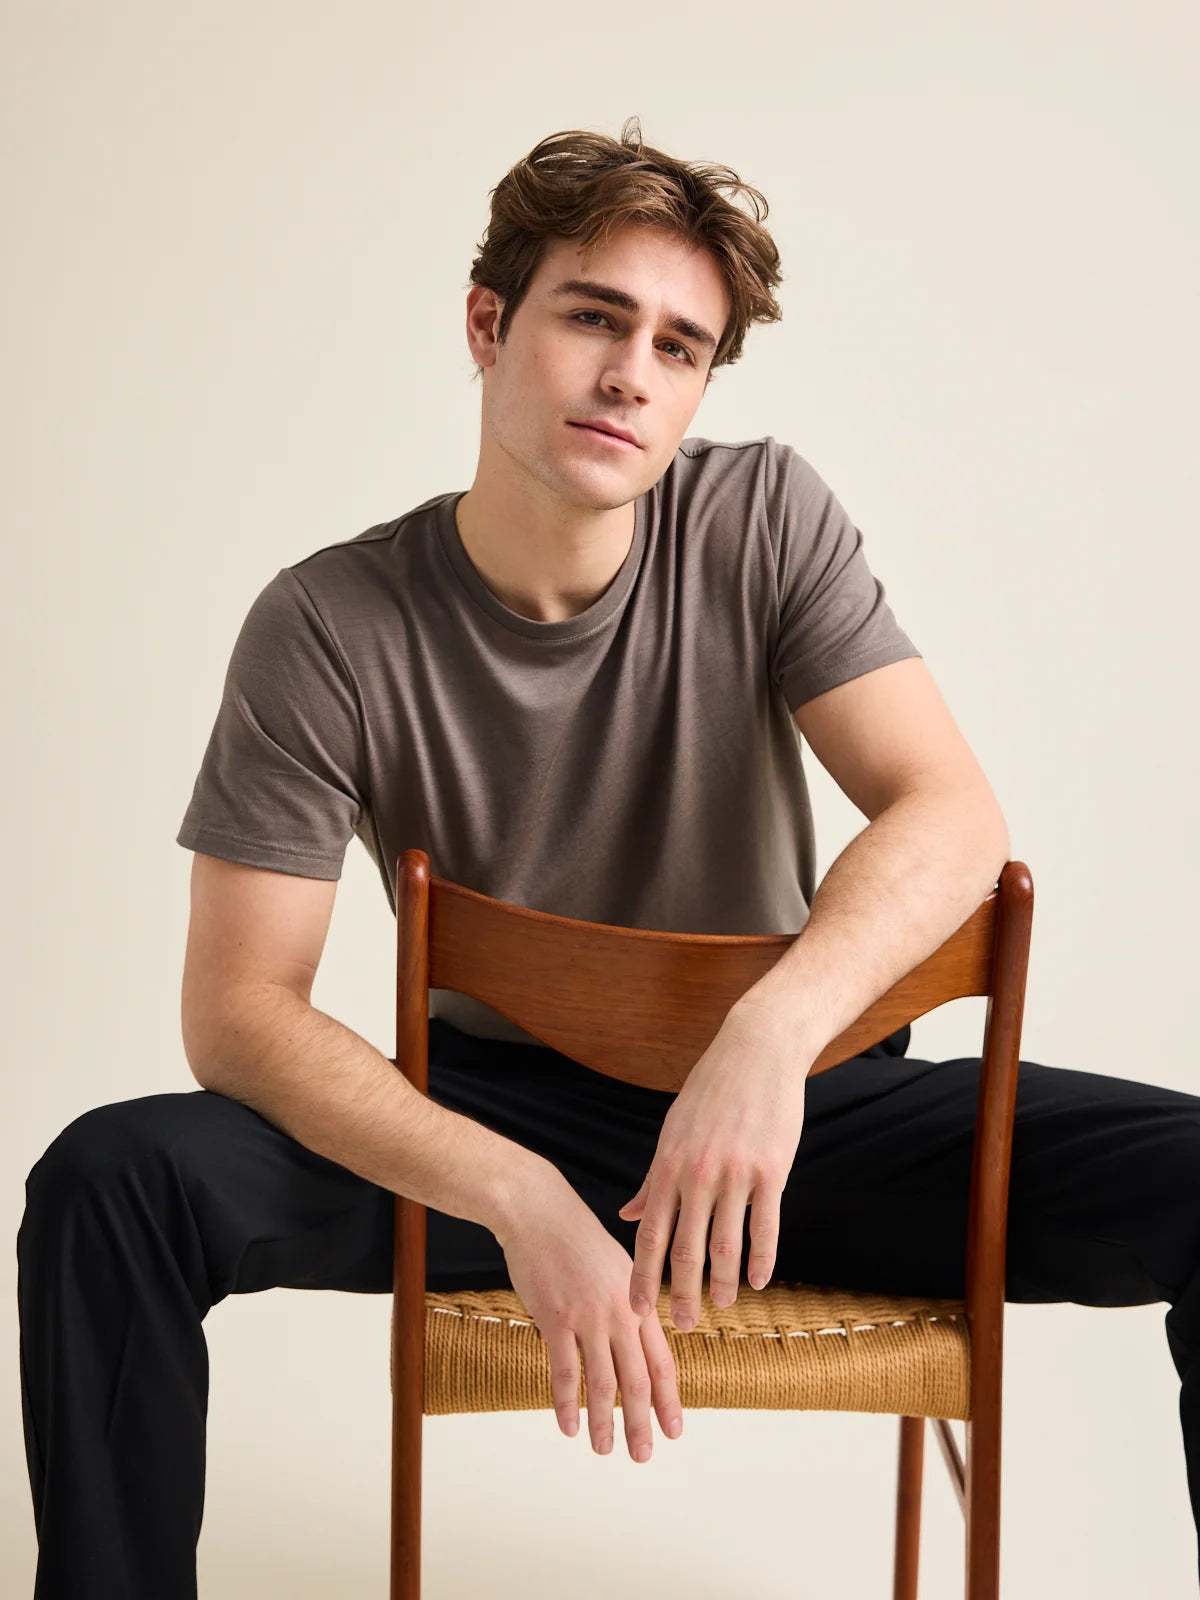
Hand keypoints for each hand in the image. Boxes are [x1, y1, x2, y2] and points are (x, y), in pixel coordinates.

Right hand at [494, 1165, 684, 1461]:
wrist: (540, 1211)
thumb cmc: (575, 1238)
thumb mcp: (616, 1266)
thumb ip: (629, 1303)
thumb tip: (638, 1337)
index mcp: (637, 1301)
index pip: (661, 1359)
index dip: (669, 1398)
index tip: (674, 1430)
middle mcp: (620, 1312)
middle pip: (637, 1379)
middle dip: (642, 1422)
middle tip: (643, 1454)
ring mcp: (589, 1316)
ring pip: (603, 1382)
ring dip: (604, 1422)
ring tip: (605, 1450)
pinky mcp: (557, 1318)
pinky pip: (565, 1371)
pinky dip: (567, 1403)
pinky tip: (568, 1426)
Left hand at [618, 1004, 807, 1330]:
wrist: (756, 1051)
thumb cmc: (710, 1091)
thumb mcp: (672, 1131)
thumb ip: (652, 1178)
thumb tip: (628, 1213)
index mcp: (668, 1165)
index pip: (650, 1233)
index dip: (643, 1275)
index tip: (637, 1309)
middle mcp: (697, 1173)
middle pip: (684, 1248)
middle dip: (679, 1292)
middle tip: (681, 1325)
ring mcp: (736, 1173)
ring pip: (726, 1243)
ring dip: (722, 1283)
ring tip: (721, 1307)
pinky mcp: (771, 1170)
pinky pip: (766, 1225)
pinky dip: (762, 1258)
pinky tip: (760, 1281)